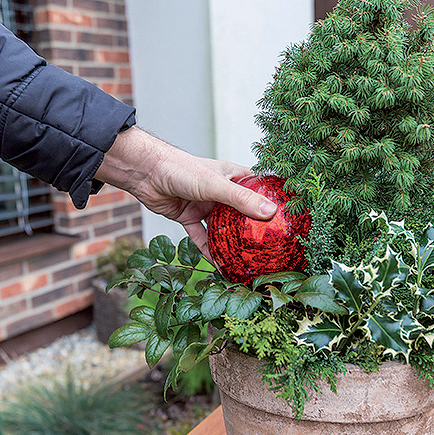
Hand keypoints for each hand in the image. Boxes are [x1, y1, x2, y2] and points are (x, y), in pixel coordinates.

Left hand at [95, 126, 276, 258]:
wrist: (145, 172)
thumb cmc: (181, 169)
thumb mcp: (215, 185)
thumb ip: (240, 199)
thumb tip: (270, 213)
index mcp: (233, 177)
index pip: (260, 190)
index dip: (273, 203)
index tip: (288, 221)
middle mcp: (221, 191)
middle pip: (242, 213)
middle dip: (254, 230)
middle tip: (270, 248)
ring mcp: (205, 205)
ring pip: (222, 228)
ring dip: (231, 243)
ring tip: (247, 261)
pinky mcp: (189, 216)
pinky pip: (202, 238)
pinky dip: (209, 251)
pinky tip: (219, 266)